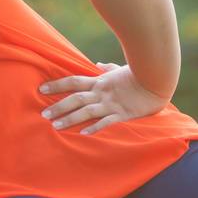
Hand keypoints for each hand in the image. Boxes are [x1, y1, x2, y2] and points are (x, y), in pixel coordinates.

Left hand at [38, 61, 168, 135]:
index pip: (73, 81)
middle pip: (76, 98)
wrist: (156, 81)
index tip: (41, 89)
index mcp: (99, 81)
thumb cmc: (138, 75)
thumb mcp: (120, 69)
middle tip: (43, 114)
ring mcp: (111, 103)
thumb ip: (107, 68)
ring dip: (70, 118)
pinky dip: (95, 127)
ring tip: (56, 126)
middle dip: (59, 106)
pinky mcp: (122, 113)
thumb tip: (97, 64)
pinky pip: (106, 121)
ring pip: (87, 111)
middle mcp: (102, 92)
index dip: (57, 85)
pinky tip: (83, 134)